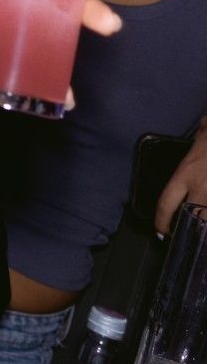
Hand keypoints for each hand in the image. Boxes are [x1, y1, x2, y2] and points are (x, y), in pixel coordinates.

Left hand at [156, 118, 206, 235]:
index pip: (167, 203)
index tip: (161, 231)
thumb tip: (202, 129)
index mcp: (187, 172)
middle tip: (185, 234)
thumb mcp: (204, 131)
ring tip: (202, 230)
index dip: (162, 221)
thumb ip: (200, 138)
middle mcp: (201, 187)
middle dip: (186, 229)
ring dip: (205, 224)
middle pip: (189, 218)